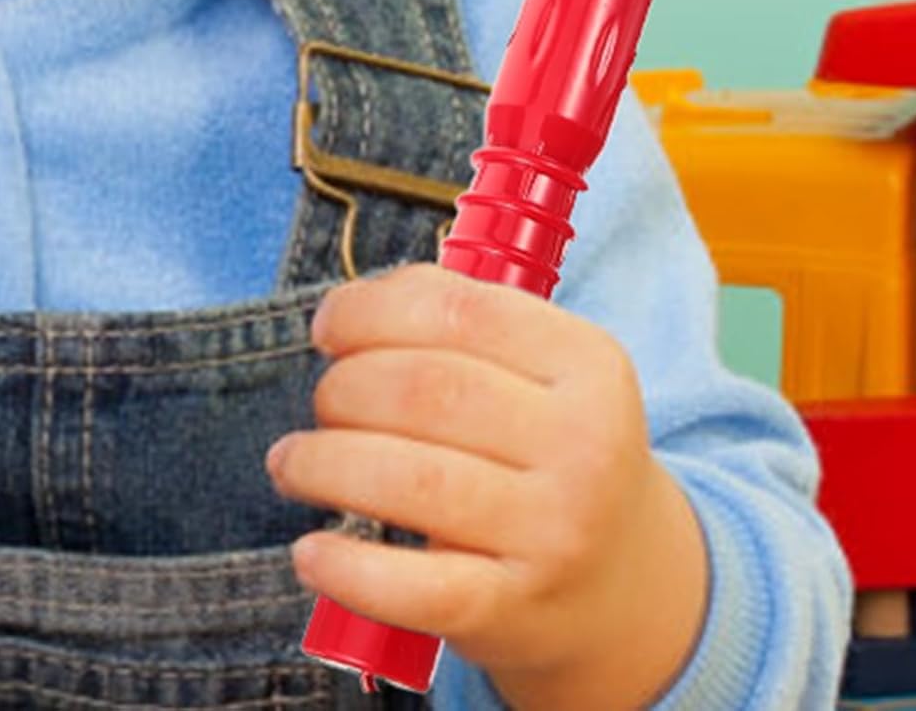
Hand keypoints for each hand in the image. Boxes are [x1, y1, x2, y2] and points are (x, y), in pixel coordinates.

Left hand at [265, 262, 707, 709]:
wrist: (623, 583)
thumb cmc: (552, 453)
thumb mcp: (546, 372)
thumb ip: (461, 319)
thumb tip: (350, 307)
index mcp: (588, 362)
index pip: (461, 310)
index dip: (373, 310)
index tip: (327, 326)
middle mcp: (583, 443)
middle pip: (427, 392)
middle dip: (345, 388)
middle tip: (321, 403)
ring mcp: (553, 531)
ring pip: (410, 482)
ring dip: (324, 464)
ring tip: (293, 462)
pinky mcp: (513, 607)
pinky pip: (413, 589)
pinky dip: (346, 568)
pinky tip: (311, 551)